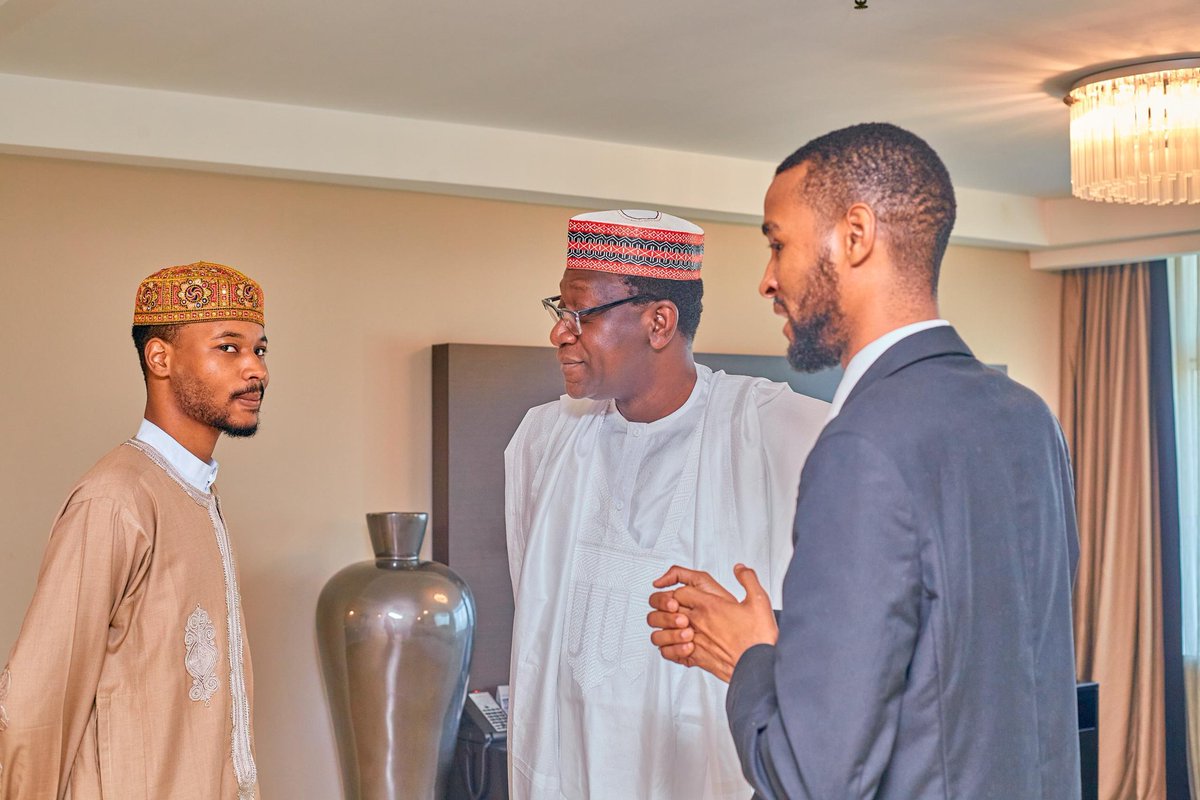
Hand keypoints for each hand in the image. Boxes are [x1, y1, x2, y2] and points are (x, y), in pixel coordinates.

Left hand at [647, 564, 777, 682]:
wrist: (759, 666)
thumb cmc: (758, 638)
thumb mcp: (759, 600)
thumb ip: (748, 579)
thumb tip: (740, 569)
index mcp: (710, 606)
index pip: (680, 590)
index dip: (679, 590)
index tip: (684, 594)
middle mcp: (698, 622)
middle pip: (667, 608)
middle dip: (666, 606)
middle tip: (673, 607)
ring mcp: (694, 640)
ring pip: (663, 631)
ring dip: (664, 627)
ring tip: (674, 627)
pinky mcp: (696, 658)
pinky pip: (669, 653)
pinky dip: (669, 648)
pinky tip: (678, 645)